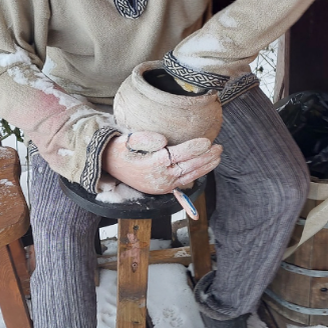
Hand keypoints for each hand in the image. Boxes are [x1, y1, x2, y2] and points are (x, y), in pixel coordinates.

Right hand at [102, 131, 221, 194]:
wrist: (109, 166)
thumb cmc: (120, 149)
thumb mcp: (128, 139)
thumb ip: (145, 138)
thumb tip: (163, 140)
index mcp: (154, 164)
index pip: (181, 154)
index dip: (196, 147)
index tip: (207, 140)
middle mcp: (161, 177)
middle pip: (190, 166)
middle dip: (207, 157)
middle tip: (219, 147)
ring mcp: (163, 185)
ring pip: (191, 176)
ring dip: (206, 166)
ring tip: (218, 156)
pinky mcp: (163, 188)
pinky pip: (185, 182)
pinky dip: (197, 174)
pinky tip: (205, 167)